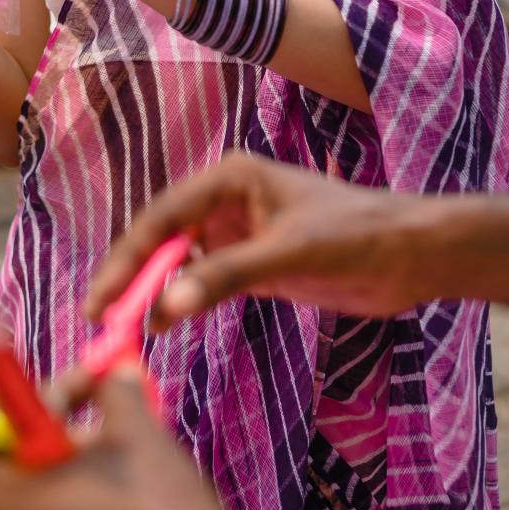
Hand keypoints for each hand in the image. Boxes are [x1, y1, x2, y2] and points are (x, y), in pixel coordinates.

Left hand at [0, 367, 250, 509]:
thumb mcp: (135, 431)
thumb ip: (112, 388)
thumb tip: (114, 368)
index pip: (5, 433)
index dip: (50, 402)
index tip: (89, 386)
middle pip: (24, 471)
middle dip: (68, 439)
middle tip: (111, 423)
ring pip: (44, 507)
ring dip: (80, 476)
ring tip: (127, 463)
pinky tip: (127, 507)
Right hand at [86, 155, 437, 327]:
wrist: (410, 254)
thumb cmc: (356, 235)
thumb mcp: (287, 254)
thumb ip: (225, 277)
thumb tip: (164, 309)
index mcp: (229, 177)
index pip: (160, 218)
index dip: (125, 260)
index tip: (99, 300)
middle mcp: (225, 201)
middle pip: (160, 240)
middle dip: (129, 278)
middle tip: (98, 323)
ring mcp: (237, 234)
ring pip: (177, 264)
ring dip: (150, 293)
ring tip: (120, 332)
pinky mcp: (253, 265)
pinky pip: (202, 283)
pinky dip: (180, 303)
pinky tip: (162, 326)